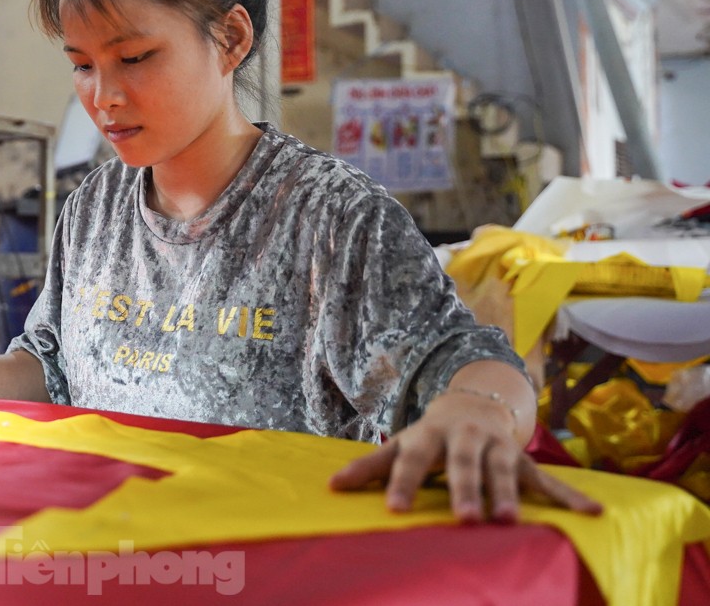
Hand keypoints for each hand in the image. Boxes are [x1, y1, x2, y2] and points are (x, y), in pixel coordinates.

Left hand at [329, 390, 601, 521]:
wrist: (474, 403)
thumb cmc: (429, 436)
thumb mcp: (400, 444)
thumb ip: (370, 467)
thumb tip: (330, 488)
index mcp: (430, 435)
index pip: (413, 459)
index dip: (402, 483)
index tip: (394, 510)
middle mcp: (466, 438)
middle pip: (464, 464)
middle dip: (465, 490)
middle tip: (465, 518)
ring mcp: (498, 447)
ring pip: (505, 470)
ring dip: (509, 494)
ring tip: (509, 520)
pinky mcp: (524, 459)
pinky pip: (548, 480)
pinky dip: (571, 496)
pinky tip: (594, 514)